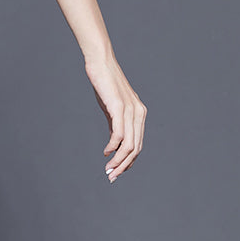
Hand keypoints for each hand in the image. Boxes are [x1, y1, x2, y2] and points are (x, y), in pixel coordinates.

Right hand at [84, 53, 145, 182]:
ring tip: (108, 170)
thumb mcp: (112, 108)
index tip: (116, 172)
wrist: (100, 63)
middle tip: (111, 177)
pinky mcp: (119, 107)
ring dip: (118, 161)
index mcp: (139, 114)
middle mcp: (139, 113)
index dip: (128, 162)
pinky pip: (119, 134)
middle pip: (135, 148)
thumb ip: (116, 124)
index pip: (138, 145)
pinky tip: (106, 152)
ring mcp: (130, 110)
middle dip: (124, 166)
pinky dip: (113, 147)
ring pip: (129, 144)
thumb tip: (114, 144)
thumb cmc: (104, 84)